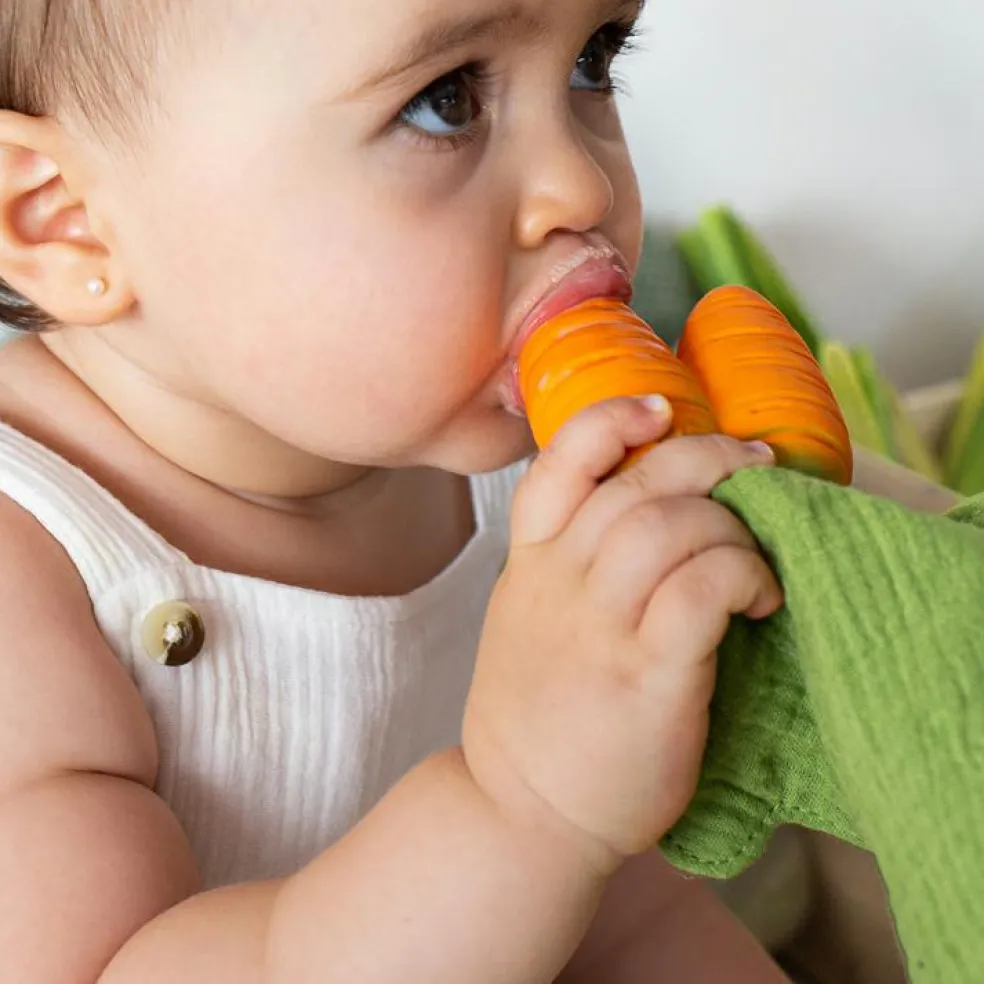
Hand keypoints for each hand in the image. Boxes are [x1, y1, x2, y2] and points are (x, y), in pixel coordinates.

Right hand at [463, 396, 782, 870]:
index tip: (660, 409)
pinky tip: (762, 598)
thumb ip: (567, 565)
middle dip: (708, 456)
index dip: (612, 420)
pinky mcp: (646, 676)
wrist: (521, 815)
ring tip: (756, 555)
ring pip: (670, 525)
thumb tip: (647, 515)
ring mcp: (598, 628)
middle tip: (755, 464)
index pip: (559, 464)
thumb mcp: (526, 622)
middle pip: (637, 483)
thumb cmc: (538, 718)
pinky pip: (702, 589)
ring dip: (732, 524)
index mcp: (529, 565)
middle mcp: (558, 584)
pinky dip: (744, 574)